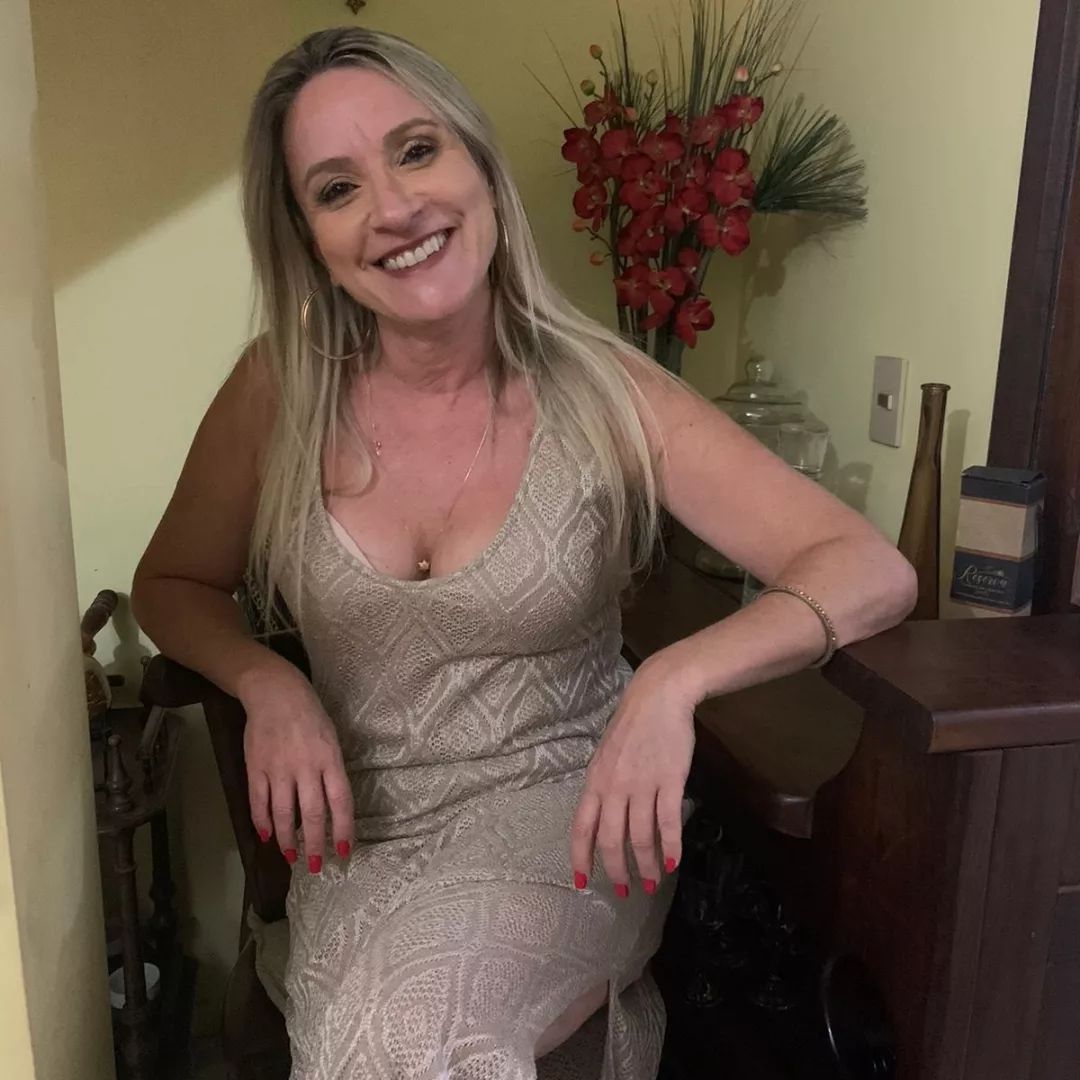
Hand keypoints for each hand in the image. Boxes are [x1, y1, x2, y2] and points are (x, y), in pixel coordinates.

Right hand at [241, 668, 353, 873]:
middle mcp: (306, 766)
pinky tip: (266, 837)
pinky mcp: (255, 767)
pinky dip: (262, 823)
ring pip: (283, 814)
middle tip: (316, 867)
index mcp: (330, 759)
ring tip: (291, 857)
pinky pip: (258, 802)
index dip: (343, 829)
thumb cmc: (310, 716)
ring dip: (287, 840)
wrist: (274, 692)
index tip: (344, 852)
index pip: (340, 801)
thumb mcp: (331, 739)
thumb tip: (331, 807)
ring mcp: (278, 768)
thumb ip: (331, 771)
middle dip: (314, 844)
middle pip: (312, 814)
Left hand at [571, 654, 695, 894]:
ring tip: (652, 882)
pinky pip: (668, 822)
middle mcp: (614, 787)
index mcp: (595, 781)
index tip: (582, 882)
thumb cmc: (632, 726)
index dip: (581, 857)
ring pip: (640, 837)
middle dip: (617, 871)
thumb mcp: (606, 756)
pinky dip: (671, 846)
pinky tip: (674, 863)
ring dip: (647, 866)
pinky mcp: (669, 780)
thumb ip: (604, 787)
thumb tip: (605, 820)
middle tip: (625, 892)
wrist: (658, 696)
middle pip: (611, 840)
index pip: (582, 828)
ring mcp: (642, 784)